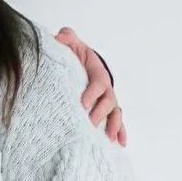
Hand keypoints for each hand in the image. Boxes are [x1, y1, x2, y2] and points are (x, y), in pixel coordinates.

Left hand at [55, 27, 125, 146]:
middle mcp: (107, 89)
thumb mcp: (72, 46)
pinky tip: (121, 143)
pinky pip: (118, 123)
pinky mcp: (108, 112)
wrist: (86, 67)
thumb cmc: (78, 58)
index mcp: (98, 74)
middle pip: (108, 102)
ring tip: (109, 138)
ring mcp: (109, 102)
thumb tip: (60, 37)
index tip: (83, 104)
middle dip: (100, 113)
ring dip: (114, 126)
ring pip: (115, 114)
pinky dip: (121, 132)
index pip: (98, 84)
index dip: (92, 94)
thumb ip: (67, 39)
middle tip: (91, 123)